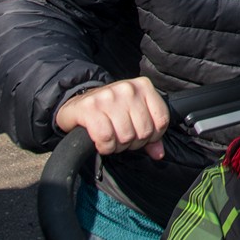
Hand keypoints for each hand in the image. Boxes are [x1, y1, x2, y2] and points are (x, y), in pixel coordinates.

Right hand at [55, 77, 169, 158]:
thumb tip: (158, 153)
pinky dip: (105, 147)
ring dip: (118, 146)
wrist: (77, 104)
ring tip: (111, 140)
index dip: (153, 136)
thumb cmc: (110, 111)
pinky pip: (106, 138)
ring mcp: (109, 96)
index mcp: (143, 86)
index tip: (140, 136)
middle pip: (144, 131)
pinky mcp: (90, 107)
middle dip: (133, 143)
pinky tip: (101, 142)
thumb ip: (150, 132)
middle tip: (122, 139)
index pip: (162, 120)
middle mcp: (127, 88)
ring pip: (126, 136)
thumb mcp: (133, 115)